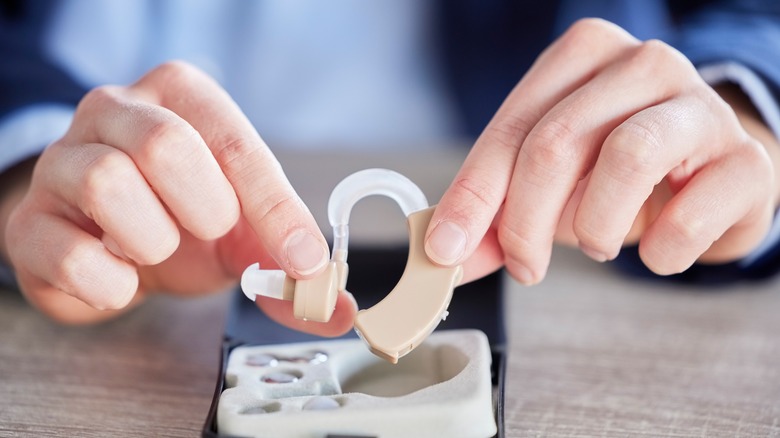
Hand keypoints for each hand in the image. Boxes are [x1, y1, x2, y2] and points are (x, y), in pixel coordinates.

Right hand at [2, 61, 355, 332]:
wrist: (111, 243)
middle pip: (164, 144)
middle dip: (205, 207)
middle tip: (209, 232)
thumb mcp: (244, 231)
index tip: (305, 260)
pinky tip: (122, 277)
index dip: (276, 208)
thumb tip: (337, 307)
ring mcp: (63, 160)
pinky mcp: (29, 220)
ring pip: (107, 181)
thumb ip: (287, 264)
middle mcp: (116, 111)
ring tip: (157, 249)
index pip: (236, 144)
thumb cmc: (181, 220)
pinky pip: (66, 250)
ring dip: (153, 239)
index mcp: (182, 98)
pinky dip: (109, 282)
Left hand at [426, 19, 779, 284]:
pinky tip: (658, 251)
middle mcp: (643, 64)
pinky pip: (691, 211)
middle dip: (525, 221)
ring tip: (594, 247)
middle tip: (524, 265)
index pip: (512, 127)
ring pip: (625, 157)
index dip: (474, 194)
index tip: (446, 248)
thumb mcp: (551, 184)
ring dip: (593, 226)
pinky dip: (661, 249)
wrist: (712, 178)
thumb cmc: (621, 174)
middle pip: (558, 142)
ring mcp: (700, 105)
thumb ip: (496, 215)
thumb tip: (445, 255)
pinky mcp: (745, 160)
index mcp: (583, 55)